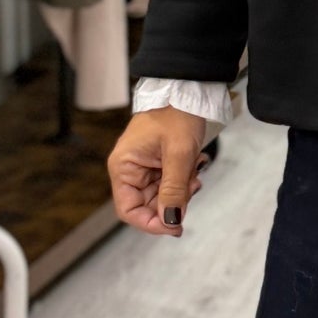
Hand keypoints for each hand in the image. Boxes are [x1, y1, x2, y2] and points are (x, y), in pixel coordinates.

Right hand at [108, 106, 208, 237]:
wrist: (187, 91)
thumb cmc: (177, 114)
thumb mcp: (178, 154)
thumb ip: (174, 190)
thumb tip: (170, 221)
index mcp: (124, 167)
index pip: (128, 210)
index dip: (151, 223)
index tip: (175, 226)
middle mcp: (129, 170)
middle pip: (148, 206)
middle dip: (173, 203)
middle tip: (192, 187)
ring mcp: (144, 168)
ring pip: (162, 197)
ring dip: (181, 191)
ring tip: (194, 172)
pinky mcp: (157, 165)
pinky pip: (169, 185)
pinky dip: (184, 182)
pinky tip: (194, 168)